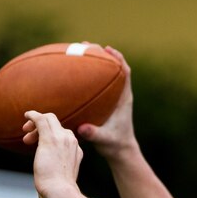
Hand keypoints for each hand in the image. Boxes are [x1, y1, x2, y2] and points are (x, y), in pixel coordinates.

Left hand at [22, 110, 83, 197]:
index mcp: (76, 151)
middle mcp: (71, 141)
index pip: (64, 134)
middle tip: (29, 138)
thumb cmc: (59, 194)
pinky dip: (32, 115)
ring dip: (35, 124)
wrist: (61, 192)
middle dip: (42, 127)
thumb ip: (54, 185)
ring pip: (49, 119)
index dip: (49, 136)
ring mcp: (62, 138)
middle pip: (57, 124)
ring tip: (25, 134)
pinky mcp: (50, 138)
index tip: (37, 144)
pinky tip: (26, 115)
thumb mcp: (60, 185)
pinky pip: (41, 119)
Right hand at [75, 46, 137, 160]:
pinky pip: (96, 86)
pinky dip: (86, 77)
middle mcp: (119, 96)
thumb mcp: (104, 140)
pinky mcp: (105, 104)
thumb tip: (83, 128)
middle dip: (101, 55)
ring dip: (94, 63)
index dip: (118, 59)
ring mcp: (112, 99)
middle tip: (86, 45)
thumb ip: (94, 134)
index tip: (108, 49)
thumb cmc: (115, 145)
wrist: (120, 152)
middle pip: (113, 68)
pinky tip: (71, 75)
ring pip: (104, 75)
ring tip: (78, 51)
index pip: (125, 73)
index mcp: (123, 99)